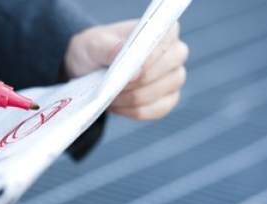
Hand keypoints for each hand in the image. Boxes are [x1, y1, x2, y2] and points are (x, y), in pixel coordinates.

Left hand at [64, 20, 187, 119]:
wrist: (91, 68)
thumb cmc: (96, 50)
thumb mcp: (94, 45)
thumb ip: (110, 49)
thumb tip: (135, 69)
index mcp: (163, 30)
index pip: (165, 44)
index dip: (148, 61)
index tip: (127, 73)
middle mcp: (176, 52)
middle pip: (167, 73)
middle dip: (136, 84)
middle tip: (112, 87)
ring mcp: (175, 78)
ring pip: (158, 94)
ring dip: (130, 99)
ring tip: (110, 96)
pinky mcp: (168, 100)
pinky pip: (156, 111)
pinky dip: (132, 111)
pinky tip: (117, 106)